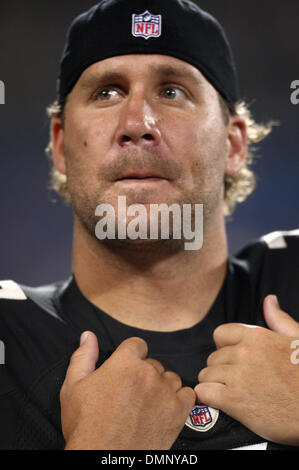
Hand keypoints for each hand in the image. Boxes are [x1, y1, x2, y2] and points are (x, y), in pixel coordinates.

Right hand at [60, 332, 194, 449]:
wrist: (102, 459)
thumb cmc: (85, 425)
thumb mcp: (73, 387)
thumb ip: (83, 356)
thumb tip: (88, 336)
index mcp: (125, 361)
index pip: (137, 344)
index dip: (131, 357)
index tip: (126, 371)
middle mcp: (148, 372)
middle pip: (153, 363)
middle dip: (144, 374)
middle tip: (132, 394)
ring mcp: (165, 392)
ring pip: (170, 378)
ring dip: (162, 387)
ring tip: (147, 404)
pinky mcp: (178, 412)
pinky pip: (188, 395)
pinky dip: (179, 400)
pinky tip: (165, 409)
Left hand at [194, 295, 298, 445]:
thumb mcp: (298, 342)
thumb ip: (279, 321)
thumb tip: (269, 300)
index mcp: (257, 336)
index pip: (220, 334)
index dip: (224, 347)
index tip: (233, 359)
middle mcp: (244, 352)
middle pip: (213, 357)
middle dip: (220, 369)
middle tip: (236, 380)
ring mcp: (237, 376)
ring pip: (205, 374)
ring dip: (213, 384)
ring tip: (230, 392)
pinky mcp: (233, 400)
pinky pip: (203, 392)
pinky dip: (207, 397)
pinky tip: (220, 402)